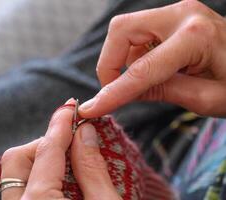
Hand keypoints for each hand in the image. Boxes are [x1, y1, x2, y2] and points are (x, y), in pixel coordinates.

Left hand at [0, 98, 120, 199]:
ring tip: (70, 158)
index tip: (70, 108)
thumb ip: (92, 169)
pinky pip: (22, 187)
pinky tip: (62, 175)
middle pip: (18, 158)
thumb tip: (84, 133)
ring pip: (16, 172)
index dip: (61, 124)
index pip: (47, 151)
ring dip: (41, 158)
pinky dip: (40, 175)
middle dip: (45, 143)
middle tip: (71, 141)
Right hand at [79, 0, 225, 117]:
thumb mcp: (205, 99)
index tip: (91, 108)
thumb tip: (123, 93)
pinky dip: (136, 55)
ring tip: (149, 79)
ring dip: (124, 60)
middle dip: (109, 63)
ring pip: (125, 31)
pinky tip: (156, 68)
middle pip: (121, 30)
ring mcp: (176, 12)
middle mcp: (182, 15)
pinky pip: (138, 33)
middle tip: (116, 88)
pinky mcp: (173, 16)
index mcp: (195, 37)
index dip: (113, 93)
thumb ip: (161, 92)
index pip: (141, 70)